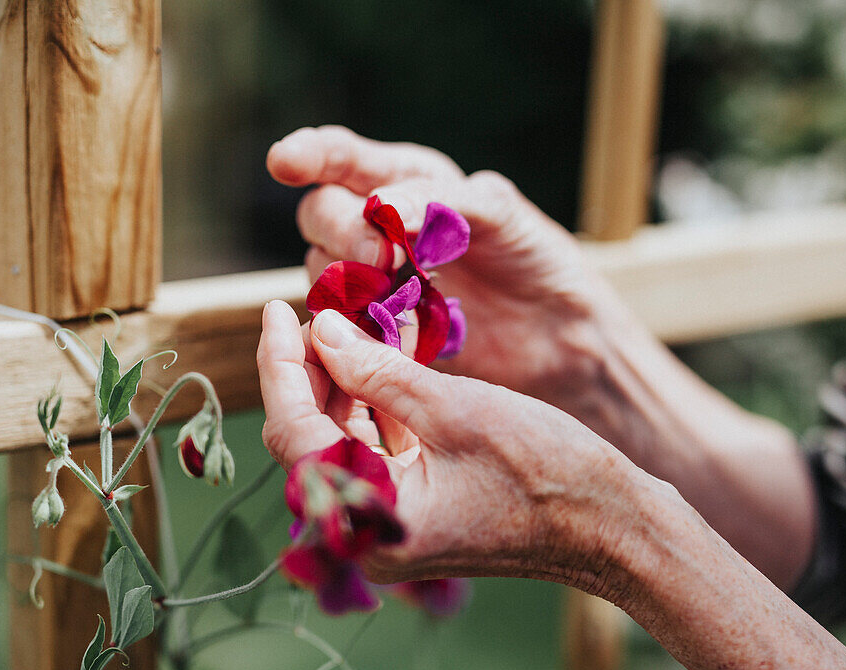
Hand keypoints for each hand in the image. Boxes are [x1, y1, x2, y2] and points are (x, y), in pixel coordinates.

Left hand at [256, 299, 656, 588]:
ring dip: (338, 384)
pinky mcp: (412, 507)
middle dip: (307, 371)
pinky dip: (368, 405)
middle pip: (307, 437)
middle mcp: (366, 532)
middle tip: (318, 311)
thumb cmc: (544, 471)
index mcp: (371, 519)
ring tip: (348, 326)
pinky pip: (369, 450)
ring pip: (335, 440)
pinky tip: (375, 359)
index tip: (276, 309)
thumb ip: (377, 370)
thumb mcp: (454, 408)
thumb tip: (319, 328)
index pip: (293, 432)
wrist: (609, 523)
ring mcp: (389, 522)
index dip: (279, 365)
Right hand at [266, 125, 635, 410]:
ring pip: (321, 270)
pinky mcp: (376, 330)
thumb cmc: (537, 262)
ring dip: (352, 284)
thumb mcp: (500, 214)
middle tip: (384, 258)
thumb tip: (379, 203)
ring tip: (407, 302)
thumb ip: (439, 199)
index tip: (284, 161)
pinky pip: (339, 323)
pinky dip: (358, 327)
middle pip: (320, 215)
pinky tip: (399, 333)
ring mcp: (375, 279)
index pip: (343, 157)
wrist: (561, 338)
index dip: (309, 154)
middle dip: (344, 232)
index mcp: (411, 180)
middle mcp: (382, 225)